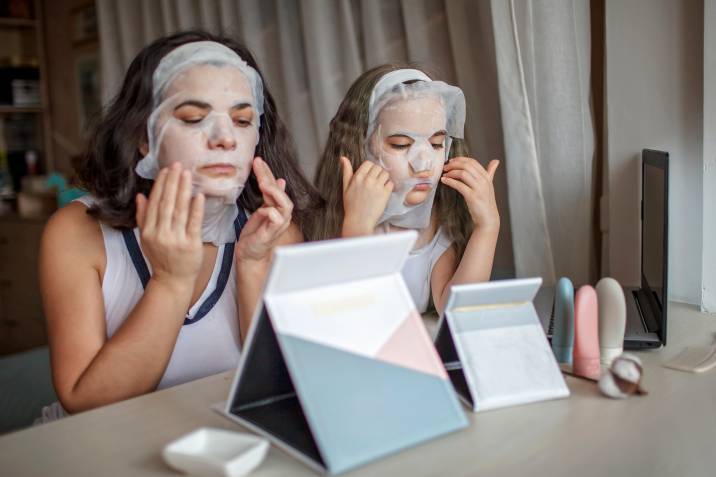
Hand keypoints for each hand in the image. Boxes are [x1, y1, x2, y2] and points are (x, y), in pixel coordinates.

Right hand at [135, 162, 204, 292]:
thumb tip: (140, 195)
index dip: (160, 185)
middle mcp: (160, 234)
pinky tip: (198, 195)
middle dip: (172, 183)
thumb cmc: (160, 257)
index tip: (166, 170)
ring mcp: (176, 240)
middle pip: (166, 204)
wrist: (172, 280)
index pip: (154, 203)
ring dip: (183, 190)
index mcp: (148, 231)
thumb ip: (143, 216)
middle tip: (177, 165)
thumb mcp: (146, 238)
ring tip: (187, 174)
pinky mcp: (191, 245)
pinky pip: (194, 223)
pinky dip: (196, 209)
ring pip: (179, 211)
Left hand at [235, 157, 292, 262]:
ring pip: (285, 205)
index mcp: (278, 208)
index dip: (268, 173)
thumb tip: (279, 180)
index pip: (276, 187)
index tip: (258, 161)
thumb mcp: (261, 210)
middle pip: (282, 193)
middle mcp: (282, 216)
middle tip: (258, 165)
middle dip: (270, 177)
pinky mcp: (272, 234)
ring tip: (263, 183)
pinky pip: (277, 219)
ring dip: (275, 193)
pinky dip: (270, 212)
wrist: (250, 254)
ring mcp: (279, 225)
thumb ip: (269, 196)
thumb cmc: (256, 234)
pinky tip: (262, 208)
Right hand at [341, 157, 392, 236]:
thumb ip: (346, 172)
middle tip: (375, 182)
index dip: (370, 169)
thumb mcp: (345, 188)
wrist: (359, 221)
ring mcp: (377, 186)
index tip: (370, 176)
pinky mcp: (384, 194)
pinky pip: (390, 183)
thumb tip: (343, 158)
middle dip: (378, 173)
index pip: (368, 163)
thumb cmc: (351, 206)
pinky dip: (389, 187)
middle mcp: (367, 180)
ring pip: (385, 174)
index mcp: (357, 177)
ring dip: (384, 179)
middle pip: (378, 167)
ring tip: (380, 187)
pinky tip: (383, 193)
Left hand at [441, 157, 499, 229]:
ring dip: (451, 172)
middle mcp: (484, 181)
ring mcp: (479, 189)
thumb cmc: (486, 202)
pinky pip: (459, 185)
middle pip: (467, 166)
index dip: (460, 159)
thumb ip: (490, 172)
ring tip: (444, 174)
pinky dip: (450, 181)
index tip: (451, 160)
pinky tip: (444, 180)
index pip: (473, 162)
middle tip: (445, 167)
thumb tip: (495, 161)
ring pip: (463, 173)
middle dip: (453, 164)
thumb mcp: (489, 185)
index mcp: (486, 177)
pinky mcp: (472, 197)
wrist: (488, 218)